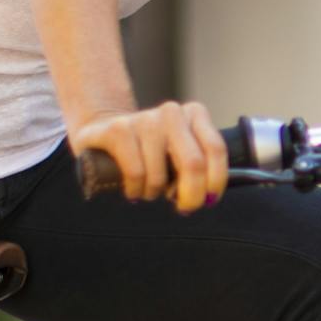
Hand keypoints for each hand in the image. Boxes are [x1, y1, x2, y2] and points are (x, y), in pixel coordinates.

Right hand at [69, 101, 227, 212]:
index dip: (216, 180)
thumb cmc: (150, 152)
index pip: (216, 149)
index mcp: (194, 114)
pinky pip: (136, 173)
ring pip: (160, 175)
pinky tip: (133, 189)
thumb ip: (200, 168)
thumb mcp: (179, 153)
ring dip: (155, 193)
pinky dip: (136, 190)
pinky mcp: (118, 129)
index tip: (210, 199)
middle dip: (191, 195)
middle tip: (184, 208)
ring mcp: (144, 119)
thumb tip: (210, 197)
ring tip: (149, 190)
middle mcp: (172, 112)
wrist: (104, 134)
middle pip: (193, 163)